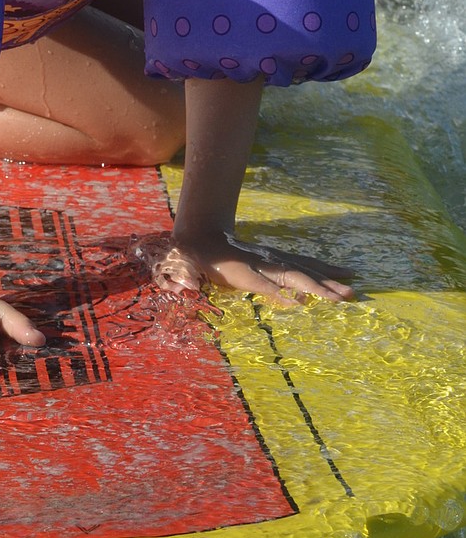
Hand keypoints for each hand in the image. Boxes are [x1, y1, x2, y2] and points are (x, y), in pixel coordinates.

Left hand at [136, 230, 354, 305]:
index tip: (297, 304)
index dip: (274, 291)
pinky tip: (343, 275)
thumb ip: (184, 275)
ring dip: (329, 280)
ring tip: (353, 288)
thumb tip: (183, 282)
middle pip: (294, 275)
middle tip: (345, 298)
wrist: (202, 233)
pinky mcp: (277, 260)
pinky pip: (305, 266)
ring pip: (305, 269)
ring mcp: (273, 259)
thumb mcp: (186, 267)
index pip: (260, 281)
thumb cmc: (195, 257)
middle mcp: (261, 262)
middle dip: (319, 287)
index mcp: (238, 268)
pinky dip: (325, 271)